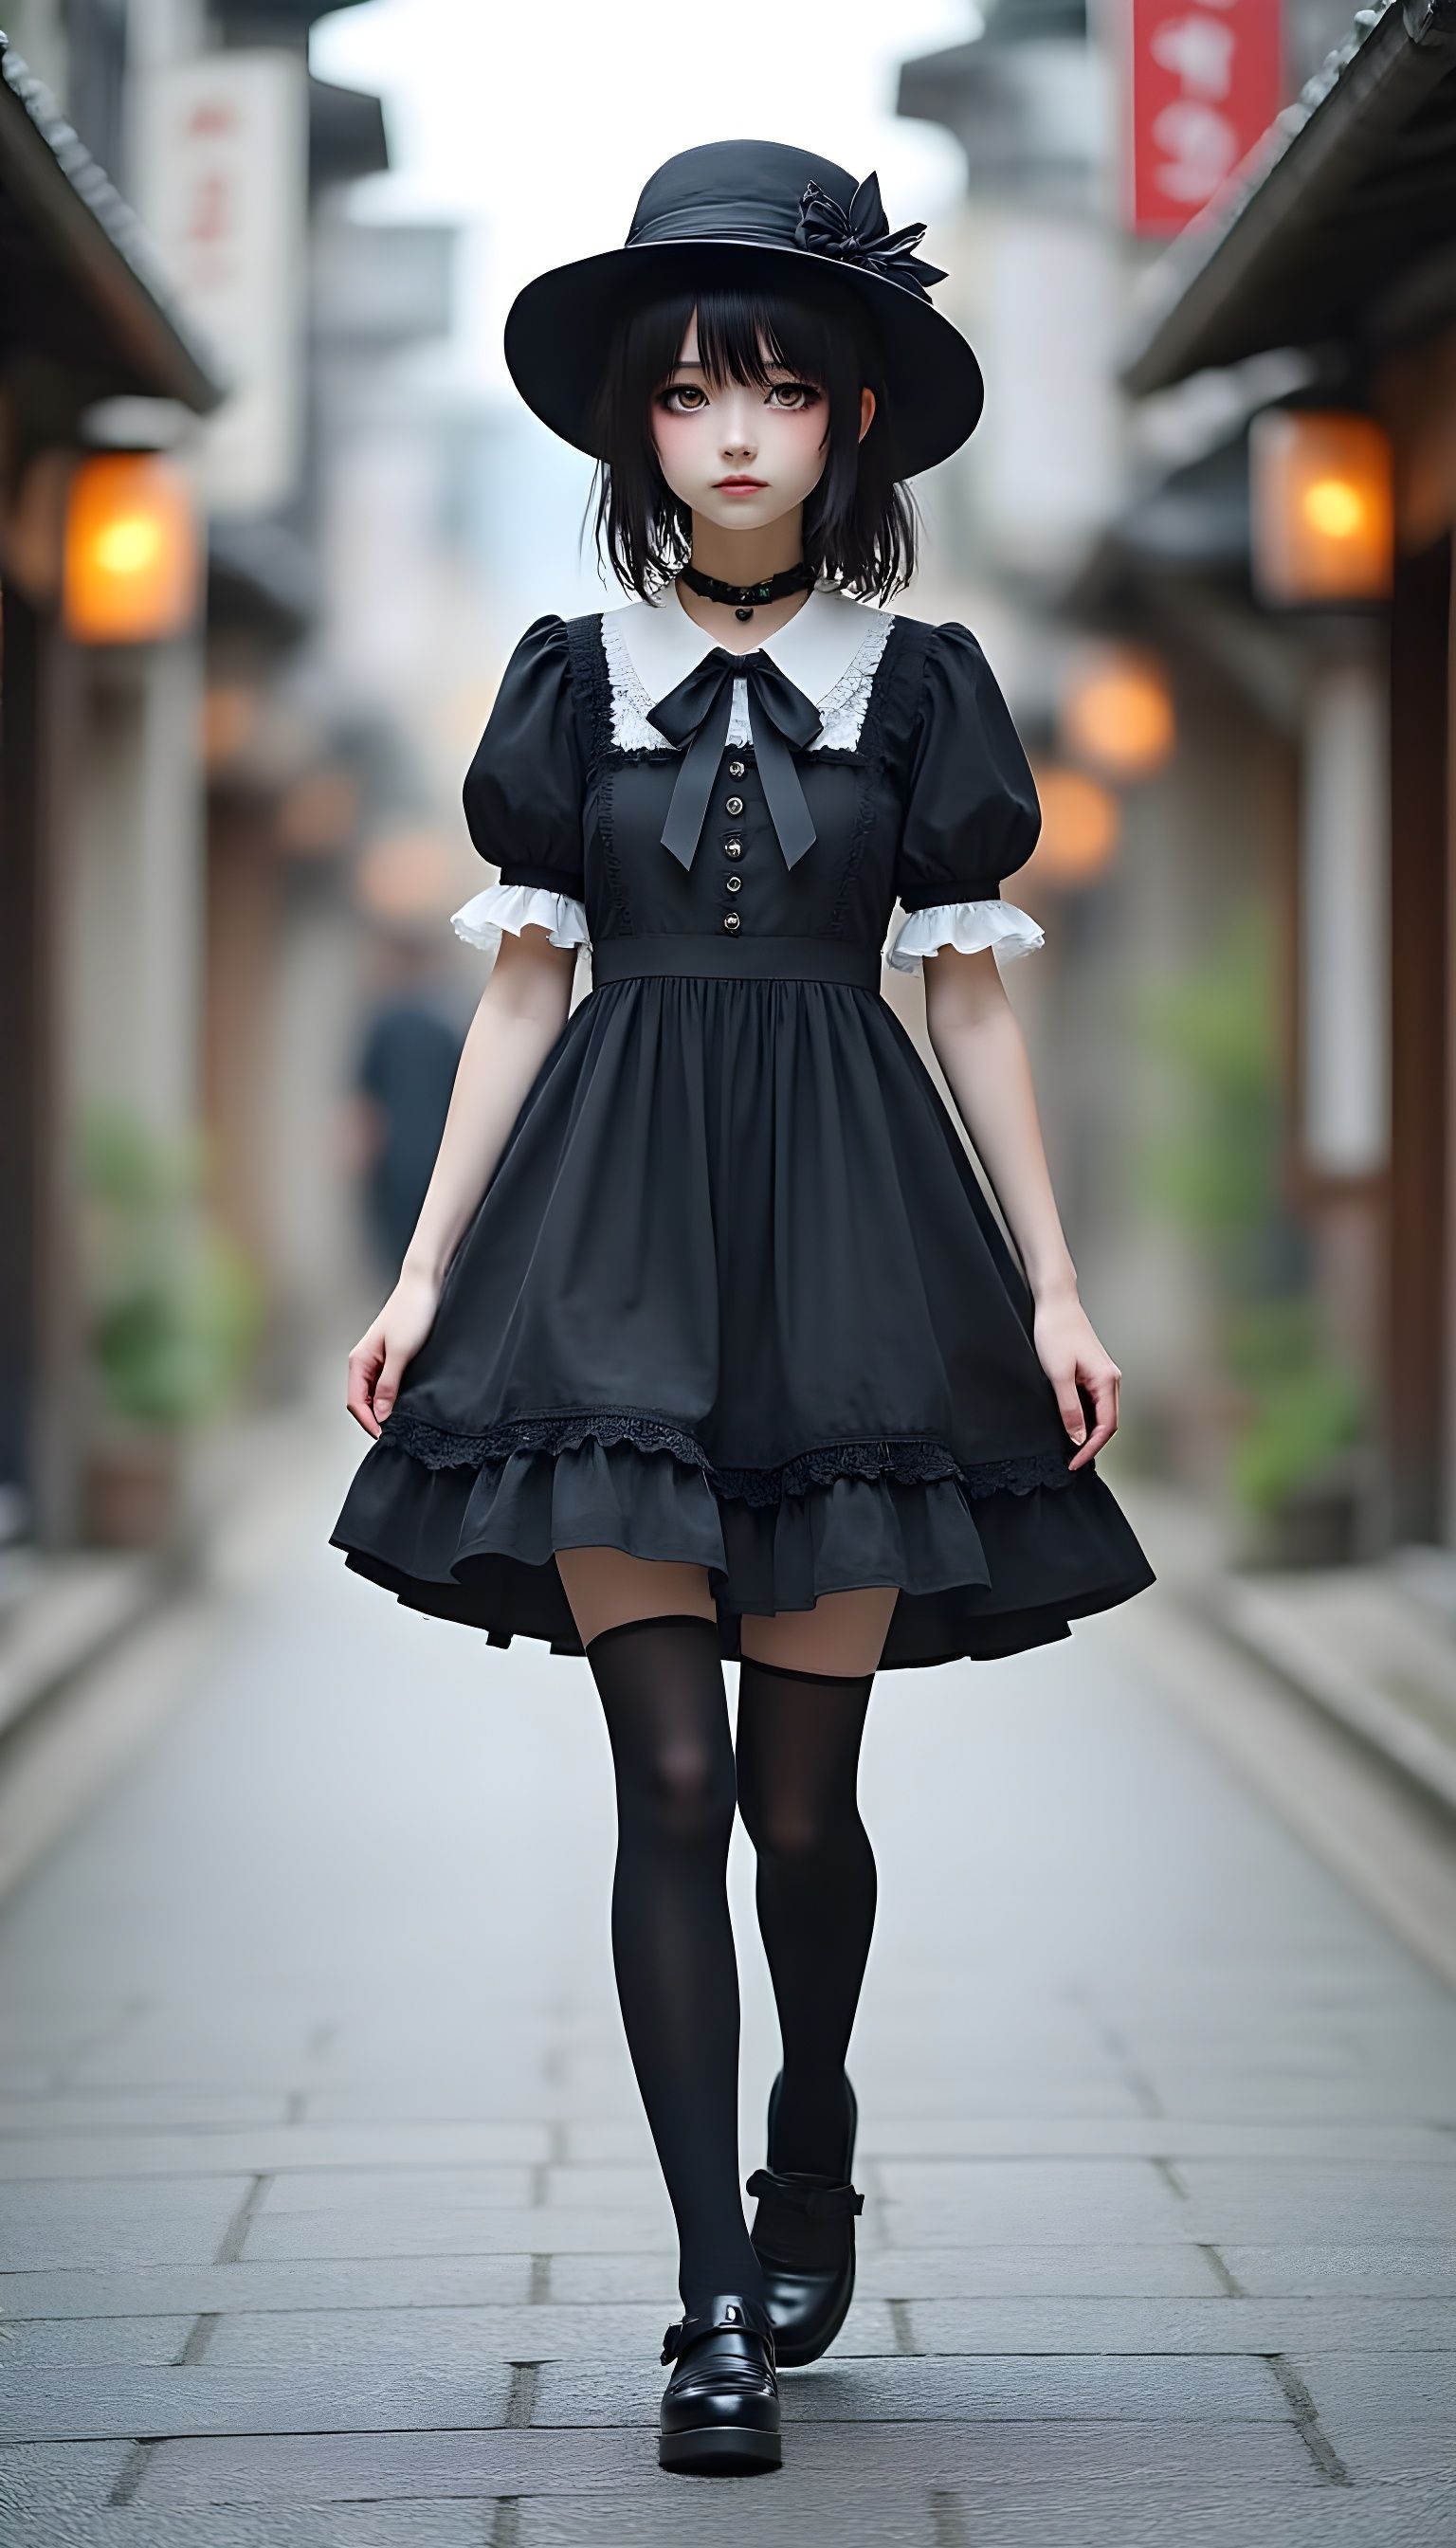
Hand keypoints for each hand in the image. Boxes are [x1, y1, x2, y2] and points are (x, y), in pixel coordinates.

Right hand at [346, 1268, 440, 1438]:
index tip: (383, 1435)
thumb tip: (380, 1413)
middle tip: (393, 1434)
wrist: (425, 1286)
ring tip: (399, 1423)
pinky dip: (391, 1397)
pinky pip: (386, 1384)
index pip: (355, 1401)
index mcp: (359, 1360)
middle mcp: (365, 1362)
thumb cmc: (411, 1312)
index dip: (368, 1422)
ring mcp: (378, 1360)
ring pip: (373, 1394)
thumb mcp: (400, 1353)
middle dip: (373, 1419)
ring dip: (382, 1410)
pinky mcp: (392, 1357)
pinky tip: (404, 1403)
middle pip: (362, 1401)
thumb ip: (388, 1384)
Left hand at [1032, 1290, 1120, 1472]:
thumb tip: (1078, 1437)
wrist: (1055, 1304)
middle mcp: (1111, 1379)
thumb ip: (1070, 1409)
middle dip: (1091, 1445)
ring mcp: (1103, 1376)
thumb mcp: (1058, 1375)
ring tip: (1070, 1448)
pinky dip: (1085, 1417)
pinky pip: (1094, 1402)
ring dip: (1088, 1432)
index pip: (1106, 1427)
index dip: (1090, 1449)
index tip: (1074, 1463)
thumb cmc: (1056, 1332)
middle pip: (1108, 1423)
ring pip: (1101, 1413)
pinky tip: (1071, 1424)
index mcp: (1107, 1381)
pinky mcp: (1093, 1372)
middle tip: (1071, 1461)